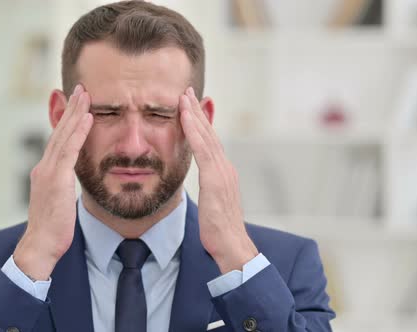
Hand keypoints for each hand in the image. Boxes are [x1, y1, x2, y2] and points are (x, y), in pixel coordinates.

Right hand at [13, 84, 92, 279]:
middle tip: (81, 88)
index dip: (67, 121)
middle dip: (70, 109)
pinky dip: (78, 131)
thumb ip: (63, 186)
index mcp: (45, 172)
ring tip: (85, 94)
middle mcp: (44, 167)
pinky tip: (88, 117)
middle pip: (59, 132)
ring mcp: (48, 172)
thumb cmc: (52, 230)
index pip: (58, 141)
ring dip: (75, 113)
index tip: (77, 104)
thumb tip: (71, 181)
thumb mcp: (58, 202)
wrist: (40, 246)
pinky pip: (70, 150)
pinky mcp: (56, 179)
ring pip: (63, 135)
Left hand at [179, 87, 257, 272]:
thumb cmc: (219, 230)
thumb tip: (205, 183)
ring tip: (184, 96)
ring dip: (194, 114)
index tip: (190, 105)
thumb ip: (209, 188)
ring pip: (206, 136)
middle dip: (198, 110)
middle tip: (187, 90)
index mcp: (222, 173)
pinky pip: (202, 149)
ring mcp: (221, 173)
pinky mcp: (215, 180)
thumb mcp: (213, 203)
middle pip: (209, 133)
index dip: (200, 122)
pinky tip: (185, 116)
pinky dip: (194, 130)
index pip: (210, 142)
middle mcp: (224, 168)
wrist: (232, 247)